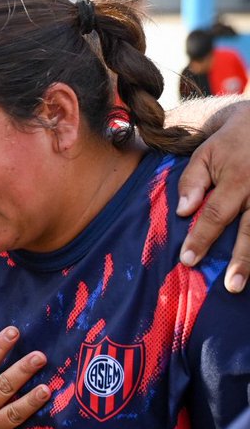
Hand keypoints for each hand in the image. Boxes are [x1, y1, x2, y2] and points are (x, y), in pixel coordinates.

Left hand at [177, 100, 249, 292]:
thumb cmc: (230, 142)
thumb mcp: (205, 153)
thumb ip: (192, 182)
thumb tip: (184, 212)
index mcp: (237, 180)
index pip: (215, 215)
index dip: (201, 238)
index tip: (188, 260)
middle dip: (242, 260)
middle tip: (231, 286)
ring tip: (245, 283)